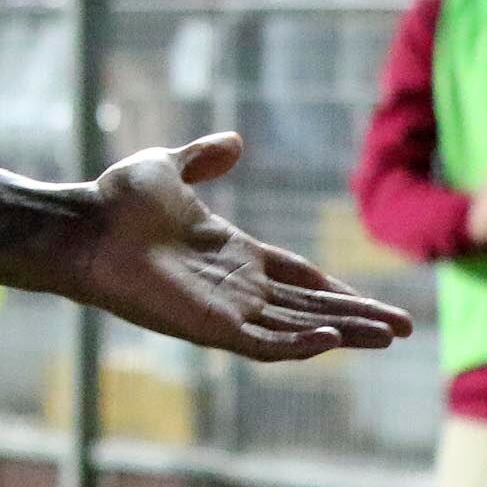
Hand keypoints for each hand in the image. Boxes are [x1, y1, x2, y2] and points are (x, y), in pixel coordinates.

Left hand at [57, 134, 411, 359]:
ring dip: (342, 332)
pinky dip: (298, 344)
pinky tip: (332, 338)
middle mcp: (233, 286)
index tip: (375, 302)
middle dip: (356, 317)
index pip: (297, 275)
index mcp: (231, 253)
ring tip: (388, 336)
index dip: (335, 288)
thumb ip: (203, 160)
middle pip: (308, 305)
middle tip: (404, 329)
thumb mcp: (168, 168)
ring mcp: (223, 309)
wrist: (82, 224)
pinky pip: (262, 343)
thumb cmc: (115, 200)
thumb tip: (234, 141)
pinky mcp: (207, 326)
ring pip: (296, 328)